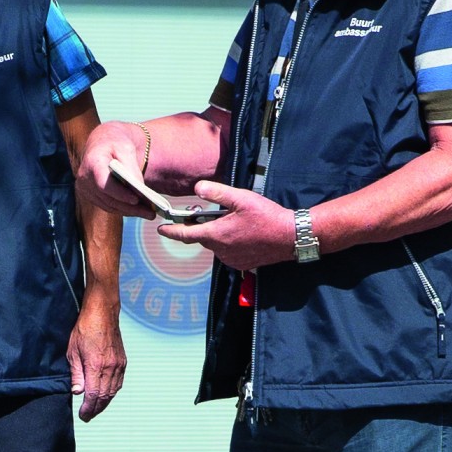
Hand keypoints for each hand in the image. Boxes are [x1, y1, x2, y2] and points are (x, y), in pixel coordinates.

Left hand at [68, 301, 127, 422]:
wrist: (102, 313)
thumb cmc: (85, 329)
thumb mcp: (73, 352)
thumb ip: (76, 374)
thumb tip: (77, 392)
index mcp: (96, 366)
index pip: (93, 395)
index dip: (88, 408)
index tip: (83, 416)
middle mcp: (110, 367)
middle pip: (105, 396)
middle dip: (96, 409)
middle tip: (88, 416)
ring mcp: (119, 364)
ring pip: (113, 391)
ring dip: (105, 403)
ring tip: (96, 409)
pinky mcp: (123, 361)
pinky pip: (119, 382)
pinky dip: (112, 392)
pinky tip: (106, 395)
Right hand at [77, 122, 163, 214]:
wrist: (102, 143)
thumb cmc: (115, 143)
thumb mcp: (126, 148)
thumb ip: (131, 167)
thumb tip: (140, 188)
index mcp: (92, 162)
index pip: (104, 183)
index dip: (119, 193)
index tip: (136, 200)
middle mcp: (84, 178)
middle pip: (109, 199)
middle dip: (131, 207)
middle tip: (151, 213)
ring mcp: (85, 189)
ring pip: (109, 206)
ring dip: (129, 212)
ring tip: (149, 213)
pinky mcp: (89, 196)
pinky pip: (108, 206)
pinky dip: (123, 209)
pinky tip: (138, 210)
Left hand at [165, 183, 300, 272]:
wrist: (290, 237)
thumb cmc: (267, 216)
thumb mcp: (241, 198)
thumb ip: (217, 193)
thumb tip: (198, 188)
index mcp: (216, 235)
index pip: (185, 234)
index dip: (171, 231)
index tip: (161, 228)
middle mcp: (220, 250)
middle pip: (201, 238)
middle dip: (198, 226)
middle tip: (201, 212)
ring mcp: (230, 259)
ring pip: (214, 245)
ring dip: (215, 234)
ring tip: (229, 220)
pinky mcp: (240, 264)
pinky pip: (226, 252)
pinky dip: (227, 242)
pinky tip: (240, 233)